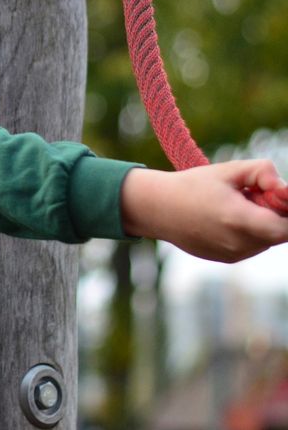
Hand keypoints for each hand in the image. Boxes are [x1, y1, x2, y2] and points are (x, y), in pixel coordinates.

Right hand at [120, 159, 287, 262]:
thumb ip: (263, 172)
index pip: (286, 228)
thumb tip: (284, 187)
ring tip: (234, 206)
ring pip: (266, 240)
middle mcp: (238, 243)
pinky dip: (248, 232)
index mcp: (239, 219)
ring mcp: (233, 254)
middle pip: (279, 233)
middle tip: (253, 195)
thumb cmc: (192, 186)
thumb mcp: (227, 170)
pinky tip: (224, 218)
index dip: (287, 213)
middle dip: (275, 214)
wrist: (156, 209)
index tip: (276, 197)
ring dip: (262, 224)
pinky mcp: (227, 259)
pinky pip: (252, 246)